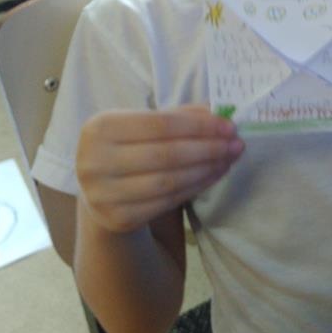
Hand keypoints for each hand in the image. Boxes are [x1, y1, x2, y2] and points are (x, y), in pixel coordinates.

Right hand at [76, 106, 242, 233]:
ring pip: (169, 181)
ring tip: (229, 159)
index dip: (199, 125)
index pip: (159, 123)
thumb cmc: (129, 148)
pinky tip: (214, 175)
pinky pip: (167, 201)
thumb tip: (219, 113)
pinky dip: (196, 187)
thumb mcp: (144, 125)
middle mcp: (95, 161)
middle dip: (208, 148)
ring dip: (207, 169)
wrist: (100, 191)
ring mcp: (104, 194)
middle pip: (166, 154)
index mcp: (101, 127)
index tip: (229, 126)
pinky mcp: (118, 219)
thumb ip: (179, 116)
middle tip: (236, 144)